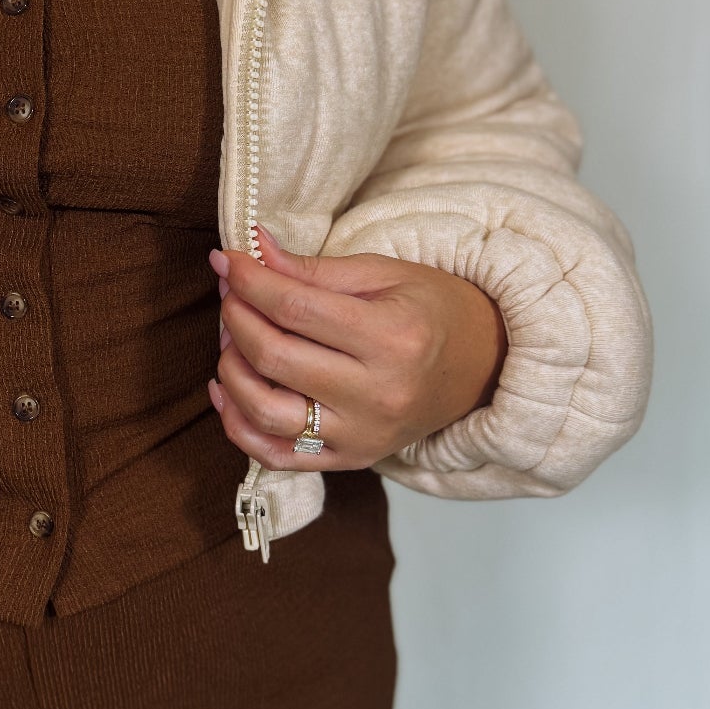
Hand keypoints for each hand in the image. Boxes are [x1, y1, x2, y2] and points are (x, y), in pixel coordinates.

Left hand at [206, 224, 507, 470]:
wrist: (483, 368)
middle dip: (236, 318)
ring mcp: (362, 435)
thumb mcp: (384, 274)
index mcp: (392, 338)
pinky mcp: (350, 460)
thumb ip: (314, 268)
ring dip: (231, 370)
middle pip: (275, 357)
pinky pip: (275, 456)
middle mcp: (377, 395)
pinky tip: (226, 389)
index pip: (295, 308)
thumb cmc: (433, 310)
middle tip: (230, 295)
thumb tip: (252, 249)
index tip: (226, 261)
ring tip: (231, 338)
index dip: (249, 281)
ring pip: (265, 412)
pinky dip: (238, 425)